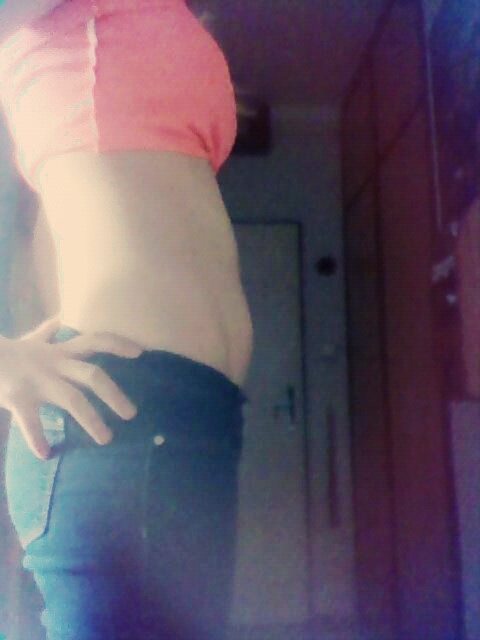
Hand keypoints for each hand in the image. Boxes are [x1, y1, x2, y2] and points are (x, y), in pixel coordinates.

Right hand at [0, 316, 144, 459]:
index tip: (140, 352)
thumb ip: (50, 331)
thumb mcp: (33, 338)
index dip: (117, 343)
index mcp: (61, 352)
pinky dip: (36, 438)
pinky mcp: (18, 397)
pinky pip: (30, 421)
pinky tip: (45, 454)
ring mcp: (38, 381)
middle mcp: (54, 365)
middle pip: (92, 375)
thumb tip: (62, 317)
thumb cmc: (12, 352)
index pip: (95, 340)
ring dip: (91, 420)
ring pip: (72, 399)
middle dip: (113, 394)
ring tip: (106, 439)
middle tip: (132, 414)